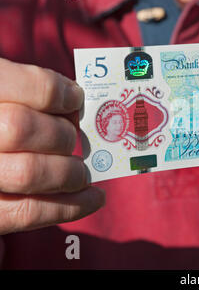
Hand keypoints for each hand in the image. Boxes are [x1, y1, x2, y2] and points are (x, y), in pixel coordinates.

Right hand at [0, 58, 104, 234]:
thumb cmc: (1, 121)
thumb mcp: (1, 96)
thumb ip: (27, 94)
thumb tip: (73, 100)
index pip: (10, 84)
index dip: (53, 91)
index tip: (75, 98)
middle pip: (19, 128)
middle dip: (61, 134)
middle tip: (74, 139)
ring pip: (28, 173)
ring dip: (69, 172)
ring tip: (82, 173)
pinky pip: (28, 212)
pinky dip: (70, 206)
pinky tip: (92, 199)